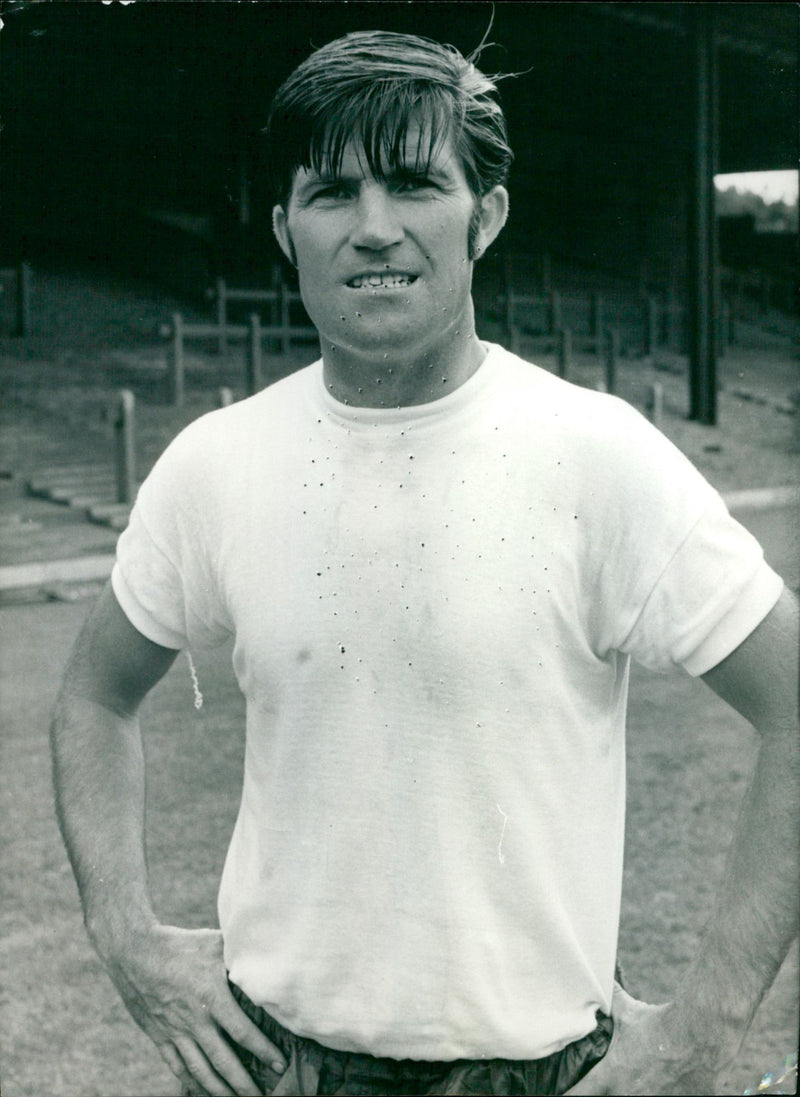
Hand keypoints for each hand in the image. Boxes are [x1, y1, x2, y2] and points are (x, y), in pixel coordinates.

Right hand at [100, 924, 286, 1095]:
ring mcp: (175, 1032)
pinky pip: (177, 1066)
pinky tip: (203, 1091)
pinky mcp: (159, 1036)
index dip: (263, 1051)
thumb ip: (239, 956)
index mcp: (212, 997)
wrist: (134, 953)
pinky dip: (192, 1083)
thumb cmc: (180, 944)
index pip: (243, 1032)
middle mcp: (194, 1020)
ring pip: (200, 1071)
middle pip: (223, 1061)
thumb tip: (266, 956)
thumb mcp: (214, 944)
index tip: (279, 1065)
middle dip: (244, 1083)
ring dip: (220, 1089)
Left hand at [564, 983, 717, 1095]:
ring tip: (635, 1080)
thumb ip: (612, 999)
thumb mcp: (629, 1012)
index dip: (567, 1094)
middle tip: (604, 1082)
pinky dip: (656, 1092)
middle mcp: (628, 1095)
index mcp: (612, 1076)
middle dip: (602, 1092)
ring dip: (630, 1091)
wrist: (699, 1037)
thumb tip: (597, 978)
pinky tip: (661, 1083)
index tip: (559, 1093)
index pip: (579, 1095)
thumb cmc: (660, 1024)